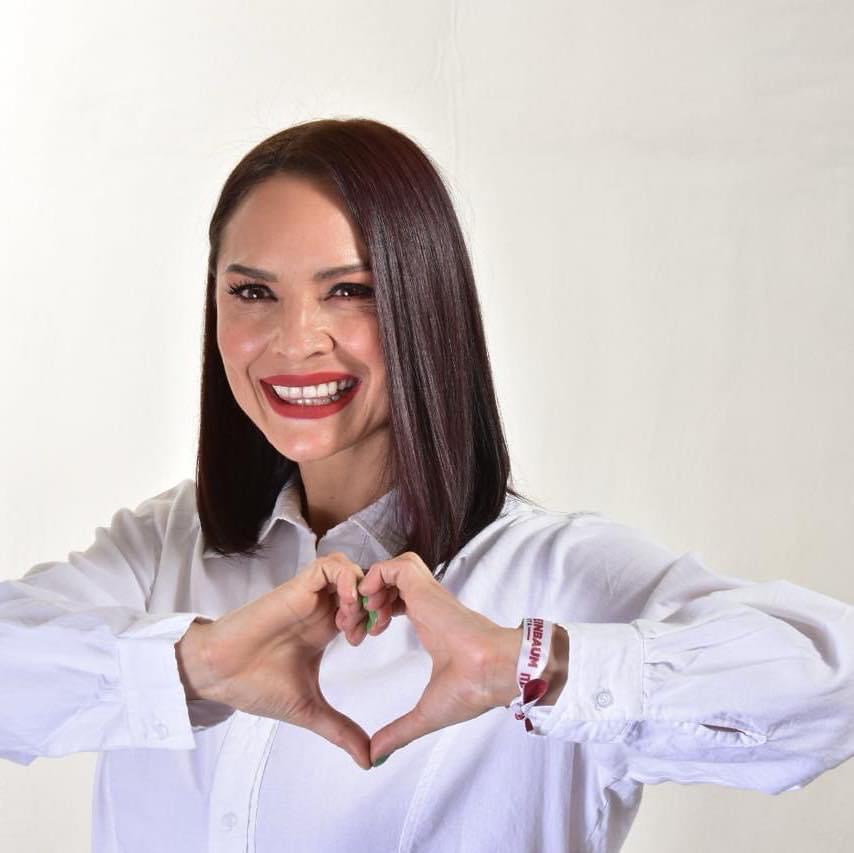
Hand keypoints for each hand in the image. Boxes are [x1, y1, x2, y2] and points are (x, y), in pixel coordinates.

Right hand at [176, 552, 370, 768]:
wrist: (220, 675)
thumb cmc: (256, 686)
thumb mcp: (309, 709)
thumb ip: (340, 730)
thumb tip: (368, 762)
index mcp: (326, 627)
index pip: (365, 606)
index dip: (379, 617)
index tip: (375, 641)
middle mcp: (321, 608)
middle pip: (363, 583)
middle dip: (377, 602)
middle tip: (375, 630)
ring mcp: (309, 595)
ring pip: (350, 569)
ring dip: (362, 591)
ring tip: (356, 624)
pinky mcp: (296, 587)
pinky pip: (331, 566)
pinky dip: (346, 581)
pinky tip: (345, 611)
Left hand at [354, 552, 522, 764]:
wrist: (493, 672)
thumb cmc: (472, 688)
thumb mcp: (426, 712)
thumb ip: (399, 731)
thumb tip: (375, 756)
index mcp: (429, 623)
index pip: (396, 601)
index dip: (372, 613)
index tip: (361, 638)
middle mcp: (427, 604)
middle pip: (388, 582)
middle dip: (364, 599)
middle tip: (354, 626)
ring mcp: (428, 593)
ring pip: (392, 568)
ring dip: (370, 586)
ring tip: (364, 616)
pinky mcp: (427, 587)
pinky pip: (396, 566)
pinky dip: (377, 577)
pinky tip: (371, 604)